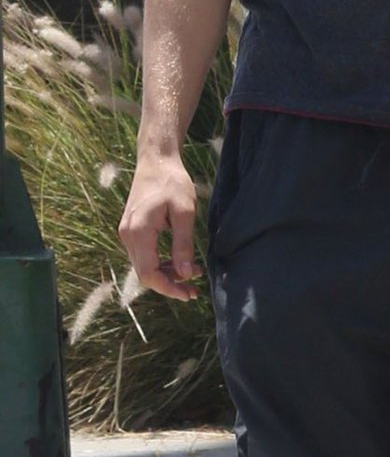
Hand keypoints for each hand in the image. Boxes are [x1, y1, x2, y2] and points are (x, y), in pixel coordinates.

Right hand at [118, 149, 201, 300]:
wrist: (156, 161)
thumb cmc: (172, 182)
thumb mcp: (184, 212)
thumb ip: (183, 244)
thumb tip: (185, 274)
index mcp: (139, 232)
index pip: (148, 273)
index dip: (168, 288)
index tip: (189, 294)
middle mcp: (128, 235)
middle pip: (145, 273)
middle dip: (170, 284)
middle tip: (195, 288)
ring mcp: (127, 233)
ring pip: (144, 266)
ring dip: (168, 274)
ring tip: (193, 272)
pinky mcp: (132, 230)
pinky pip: (144, 255)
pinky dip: (162, 263)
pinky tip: (180, 261)